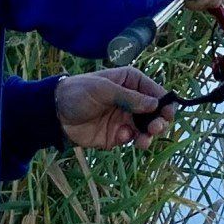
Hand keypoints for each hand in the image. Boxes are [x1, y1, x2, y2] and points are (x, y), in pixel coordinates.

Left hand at [54, 68, 171, 150]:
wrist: (55, 114)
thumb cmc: (78, 92)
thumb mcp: (104, 90)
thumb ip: (129, 97)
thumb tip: (155, 104)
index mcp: (131, 82)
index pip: (155, 92)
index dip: (165, 103)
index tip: (168, 114)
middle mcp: (132, 100)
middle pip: (155, 112)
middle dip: (159, 121)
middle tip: (156, 128)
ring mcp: (125, 118)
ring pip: (146, 128)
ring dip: (149, 135)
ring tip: (144, 141)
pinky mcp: (117, 135)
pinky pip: (132, 139)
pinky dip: (130, 140)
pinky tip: (120, 137)